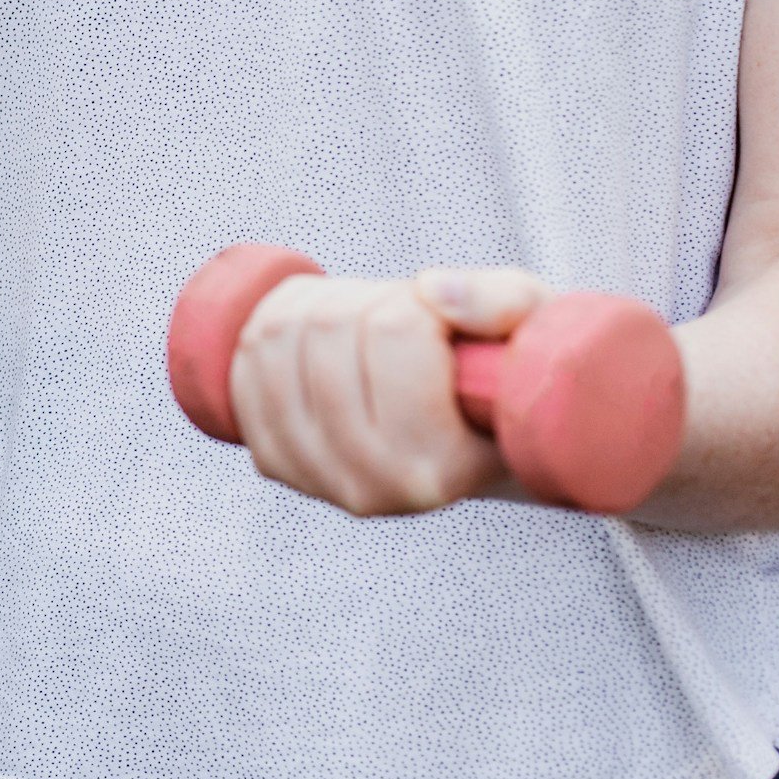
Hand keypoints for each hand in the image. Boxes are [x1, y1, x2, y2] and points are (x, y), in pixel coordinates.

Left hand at [230, 267, 552, 515]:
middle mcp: (369, 488)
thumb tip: (431, 290)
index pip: (395, 333)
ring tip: (364, 316)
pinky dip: (265, 322)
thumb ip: (500, 304)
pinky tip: (310, 323)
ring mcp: (312, 478)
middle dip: (365, 294)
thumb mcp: (535, 332)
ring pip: (275, 338)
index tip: (442, 314)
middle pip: (328, 329)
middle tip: (401, 311)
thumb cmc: (505, 379)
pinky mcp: (274, 461)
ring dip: (313, 300)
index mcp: (437, 468)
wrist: (470, 440)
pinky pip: (243, 366)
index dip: (416, 299)